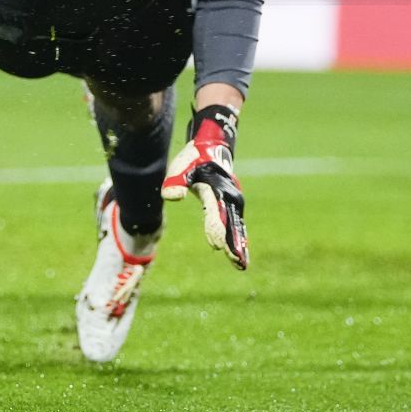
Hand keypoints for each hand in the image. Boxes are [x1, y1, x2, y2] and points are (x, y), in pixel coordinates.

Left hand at [162, 104, 248, 269]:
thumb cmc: (194, 158)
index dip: (215, 229)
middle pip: (231, 224)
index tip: (217, 246)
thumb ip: (176, 181)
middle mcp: (228, 197)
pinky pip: (237, 224)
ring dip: (239, 244)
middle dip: (234, 244)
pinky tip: (240, 253)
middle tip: (239, 263)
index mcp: (216, 190)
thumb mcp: (182, 165)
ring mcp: (233, 201)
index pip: (215, 213)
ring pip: (236, 226)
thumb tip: (169, 197)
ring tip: (241, 264)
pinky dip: (239, 238)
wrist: (212, 146)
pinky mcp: (232, 204)